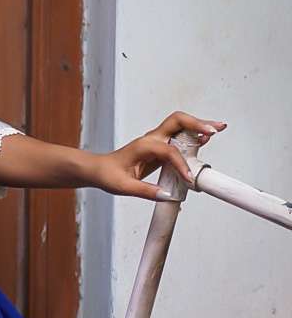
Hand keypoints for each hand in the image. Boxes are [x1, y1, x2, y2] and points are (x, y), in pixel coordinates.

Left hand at [89, 111, 227, 201]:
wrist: (98, 169)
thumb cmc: (108, 175)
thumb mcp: (123, 187)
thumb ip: (145, 191)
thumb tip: (166, 195)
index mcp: (143, 146)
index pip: (169, 151)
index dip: (181, 164)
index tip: (189, 179)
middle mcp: (151, 139)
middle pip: (178, 121)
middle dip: (198, 123)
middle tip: (216, 130)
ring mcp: (156, 141)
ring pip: (181, 126)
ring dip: (199, 126)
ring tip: (218, 129)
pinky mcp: (160, 147)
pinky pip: (179, 138)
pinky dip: (193, 136)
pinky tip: (204, 139)